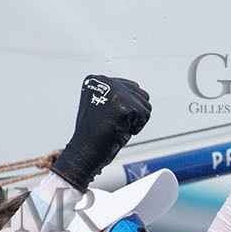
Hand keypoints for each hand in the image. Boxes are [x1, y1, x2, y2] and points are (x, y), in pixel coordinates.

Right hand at [52, 75, 151, 191]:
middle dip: (132, 113)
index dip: (125, 109)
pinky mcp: (122, 104)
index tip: (108, 118)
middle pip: (140, 94)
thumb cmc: (94, 135)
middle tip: (113, 124)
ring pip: (145, 104)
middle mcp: (104, 81)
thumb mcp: (103, 106)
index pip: (130, 87)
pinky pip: (145, 115)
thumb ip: (117, 94)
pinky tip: (120, 131)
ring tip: (117, 127)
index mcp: (96, 80)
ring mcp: (113, 92)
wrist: (85, 152)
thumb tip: (138, 87)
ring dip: (135, 121)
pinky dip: (136, 128)